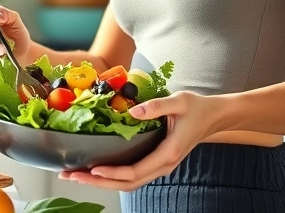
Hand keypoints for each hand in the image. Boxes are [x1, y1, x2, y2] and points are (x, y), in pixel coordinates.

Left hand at [59, 91, 222, 190]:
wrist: (213, 117)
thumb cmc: (197, 108)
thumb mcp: (179, 100)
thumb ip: (156, 106)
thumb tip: (132, 111)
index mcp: (168, 153)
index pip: (135, 171)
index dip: (112, 173)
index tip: (92, 169)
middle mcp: (163, 166)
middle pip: (127, 184)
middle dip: (98, 182)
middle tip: (71, 176)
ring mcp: (159, 167)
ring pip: (128, 184)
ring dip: (102, 182)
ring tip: (76, 175)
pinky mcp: (156, 163)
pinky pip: (132, 176)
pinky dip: (112, 177)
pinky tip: (96, 170)